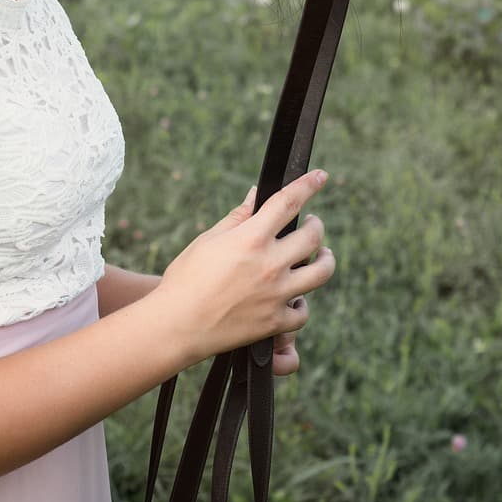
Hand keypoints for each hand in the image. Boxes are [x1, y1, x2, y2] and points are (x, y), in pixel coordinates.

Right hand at [156, 170, 333, 368]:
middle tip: (311, 222)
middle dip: (316, 224)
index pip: (288, 201)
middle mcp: (269, 264)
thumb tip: (255, 195)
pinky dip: (302, 302)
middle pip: (312, 236)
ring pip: (321, 272)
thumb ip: (237, 218)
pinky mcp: (274, 322)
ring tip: (323, 254)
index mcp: (251, 238)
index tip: (320, 176)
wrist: (175, 325)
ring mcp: (275, 294)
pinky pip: (303, 311)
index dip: (308, 184)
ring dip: (326, 259)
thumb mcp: (208, 240)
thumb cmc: (185, 279)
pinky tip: (297, 295)